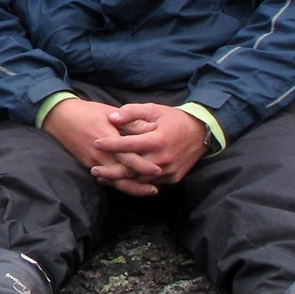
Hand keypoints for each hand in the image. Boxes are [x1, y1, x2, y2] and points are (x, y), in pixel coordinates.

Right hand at [42, 97, 164, 196]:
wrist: (59, 116)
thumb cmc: (87, 111)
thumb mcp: (110, 112)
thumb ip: (130, 123)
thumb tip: (152, 129)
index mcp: (107, 139)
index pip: (128, 158)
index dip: (143, 167)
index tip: (158, 171)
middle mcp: (99, 154)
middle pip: (121, 176)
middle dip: (139, 185)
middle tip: (156, 190)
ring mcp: (91, 161)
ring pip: (113, 181)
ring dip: (129, 188)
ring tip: (146, 191)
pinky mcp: (87, 163)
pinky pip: (105, 177)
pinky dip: (117, 183)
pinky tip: (129, 184)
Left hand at [94, 103, 208, 191]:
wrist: (201, 133)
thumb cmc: (174, 119)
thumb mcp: (154, 109)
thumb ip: (132, 112)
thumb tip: (112, 117)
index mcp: (157, 140)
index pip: (129, 144)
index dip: (111, 144)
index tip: (96, 142)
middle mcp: (163, 158)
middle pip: (131, 169)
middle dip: (110, 171)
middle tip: (93, 169)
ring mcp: (168, 170)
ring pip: (139, 180)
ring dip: (120, 180)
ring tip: (103, 177)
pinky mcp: (173, 178)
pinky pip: (151, 184)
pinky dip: (135, 183)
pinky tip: (122, 180)